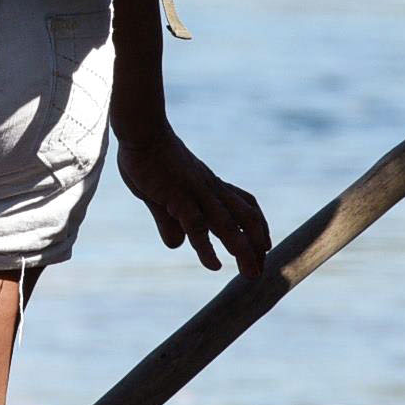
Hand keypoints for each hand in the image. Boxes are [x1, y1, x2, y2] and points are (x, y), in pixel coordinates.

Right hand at [113, 119, 269, 275]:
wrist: (141, 130)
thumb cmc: (149, 157)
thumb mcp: (160, 193)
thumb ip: (169, 219)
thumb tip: (176, 244)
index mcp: (210, 186)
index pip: (245, 206)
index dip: (258, 227)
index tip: (264, 247)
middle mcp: (211, 190)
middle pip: (246, 218)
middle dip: (256, 245)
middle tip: (259, 271)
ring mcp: (197, 193)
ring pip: (228, 225)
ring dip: (242, 251)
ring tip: (250, 274)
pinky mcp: (179, 196)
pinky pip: (198, 226)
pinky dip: (208, 248)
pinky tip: (214, 265)